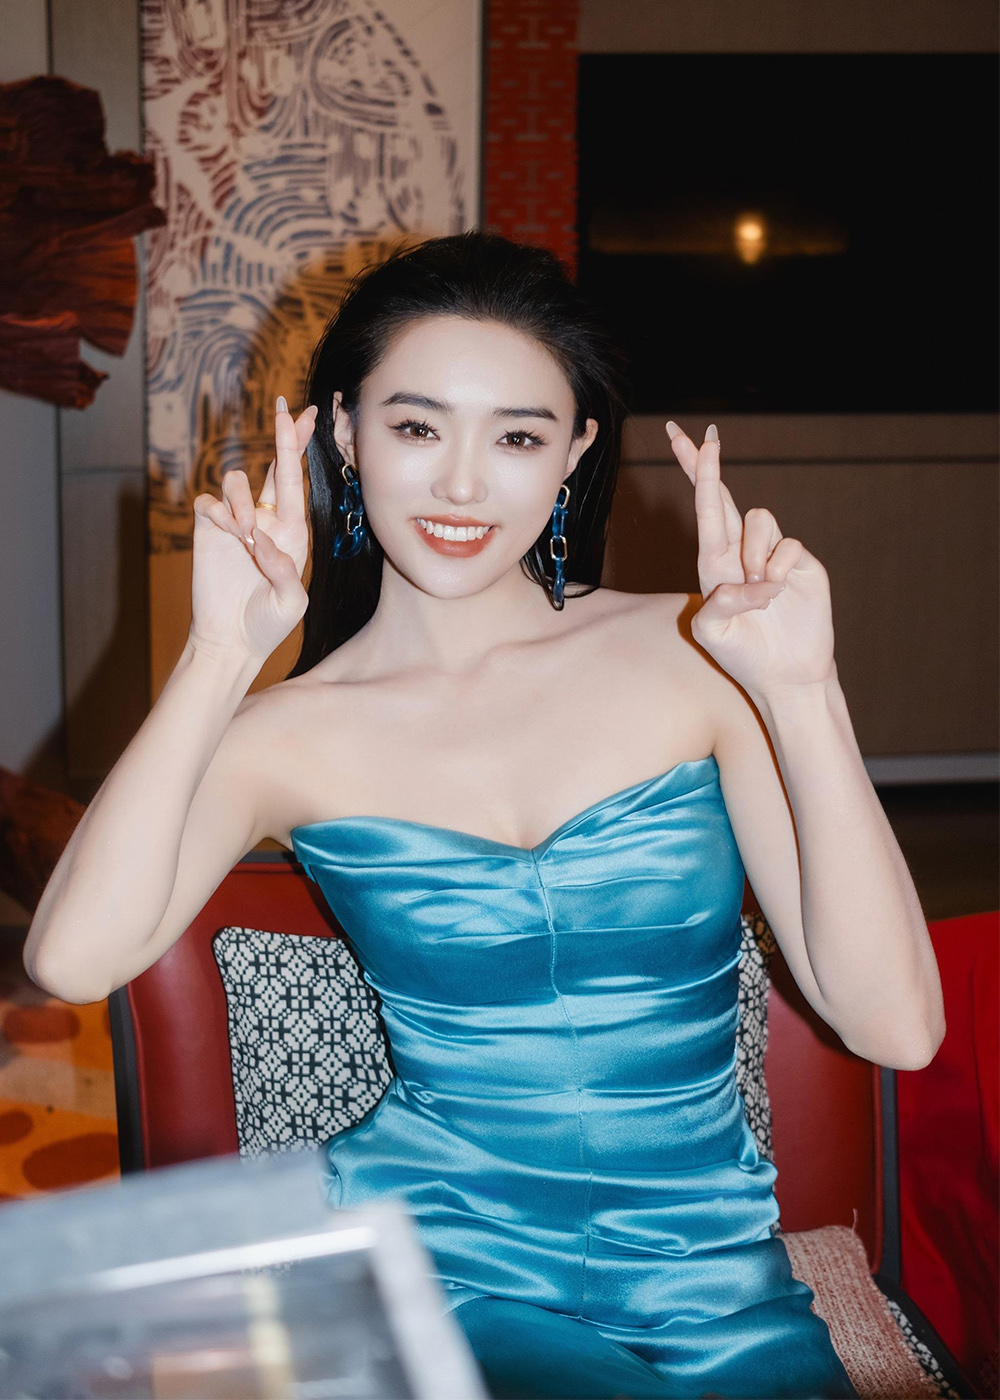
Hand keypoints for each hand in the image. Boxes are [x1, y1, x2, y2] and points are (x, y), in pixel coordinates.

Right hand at [189, 397, 316, 662]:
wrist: (230, 642)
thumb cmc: (266, 624)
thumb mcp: (290, 603)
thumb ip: (283, 569)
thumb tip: (260, 539)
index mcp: (293, 534)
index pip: (298, 484)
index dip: (300, 449)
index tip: (307, 415)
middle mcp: (266, 522)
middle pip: (274, 468)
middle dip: (282, 438)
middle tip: (283, 410)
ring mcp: (236, 524)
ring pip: (236, 483)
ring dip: (241, 501)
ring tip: (243, 534)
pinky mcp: (208, 531)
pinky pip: (209, 503)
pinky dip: (218, 512)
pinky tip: (226, 532)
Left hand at [665, 420, 836, 700]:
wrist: (786, 675)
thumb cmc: (744, 655)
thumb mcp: (711, 635)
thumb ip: (716, 605)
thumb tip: (745, 579)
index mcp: (714, 564)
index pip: (704, 511)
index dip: (696, 475)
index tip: (684, 441)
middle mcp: (741, 552)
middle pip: (725, 496)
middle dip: (708, 466)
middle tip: (705, 434)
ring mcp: (772, 555)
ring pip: (758, 519)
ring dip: (752, 553)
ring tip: (758, 591)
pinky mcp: (801, 563)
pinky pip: (787, 544)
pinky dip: (776, 568)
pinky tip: (776, 593)